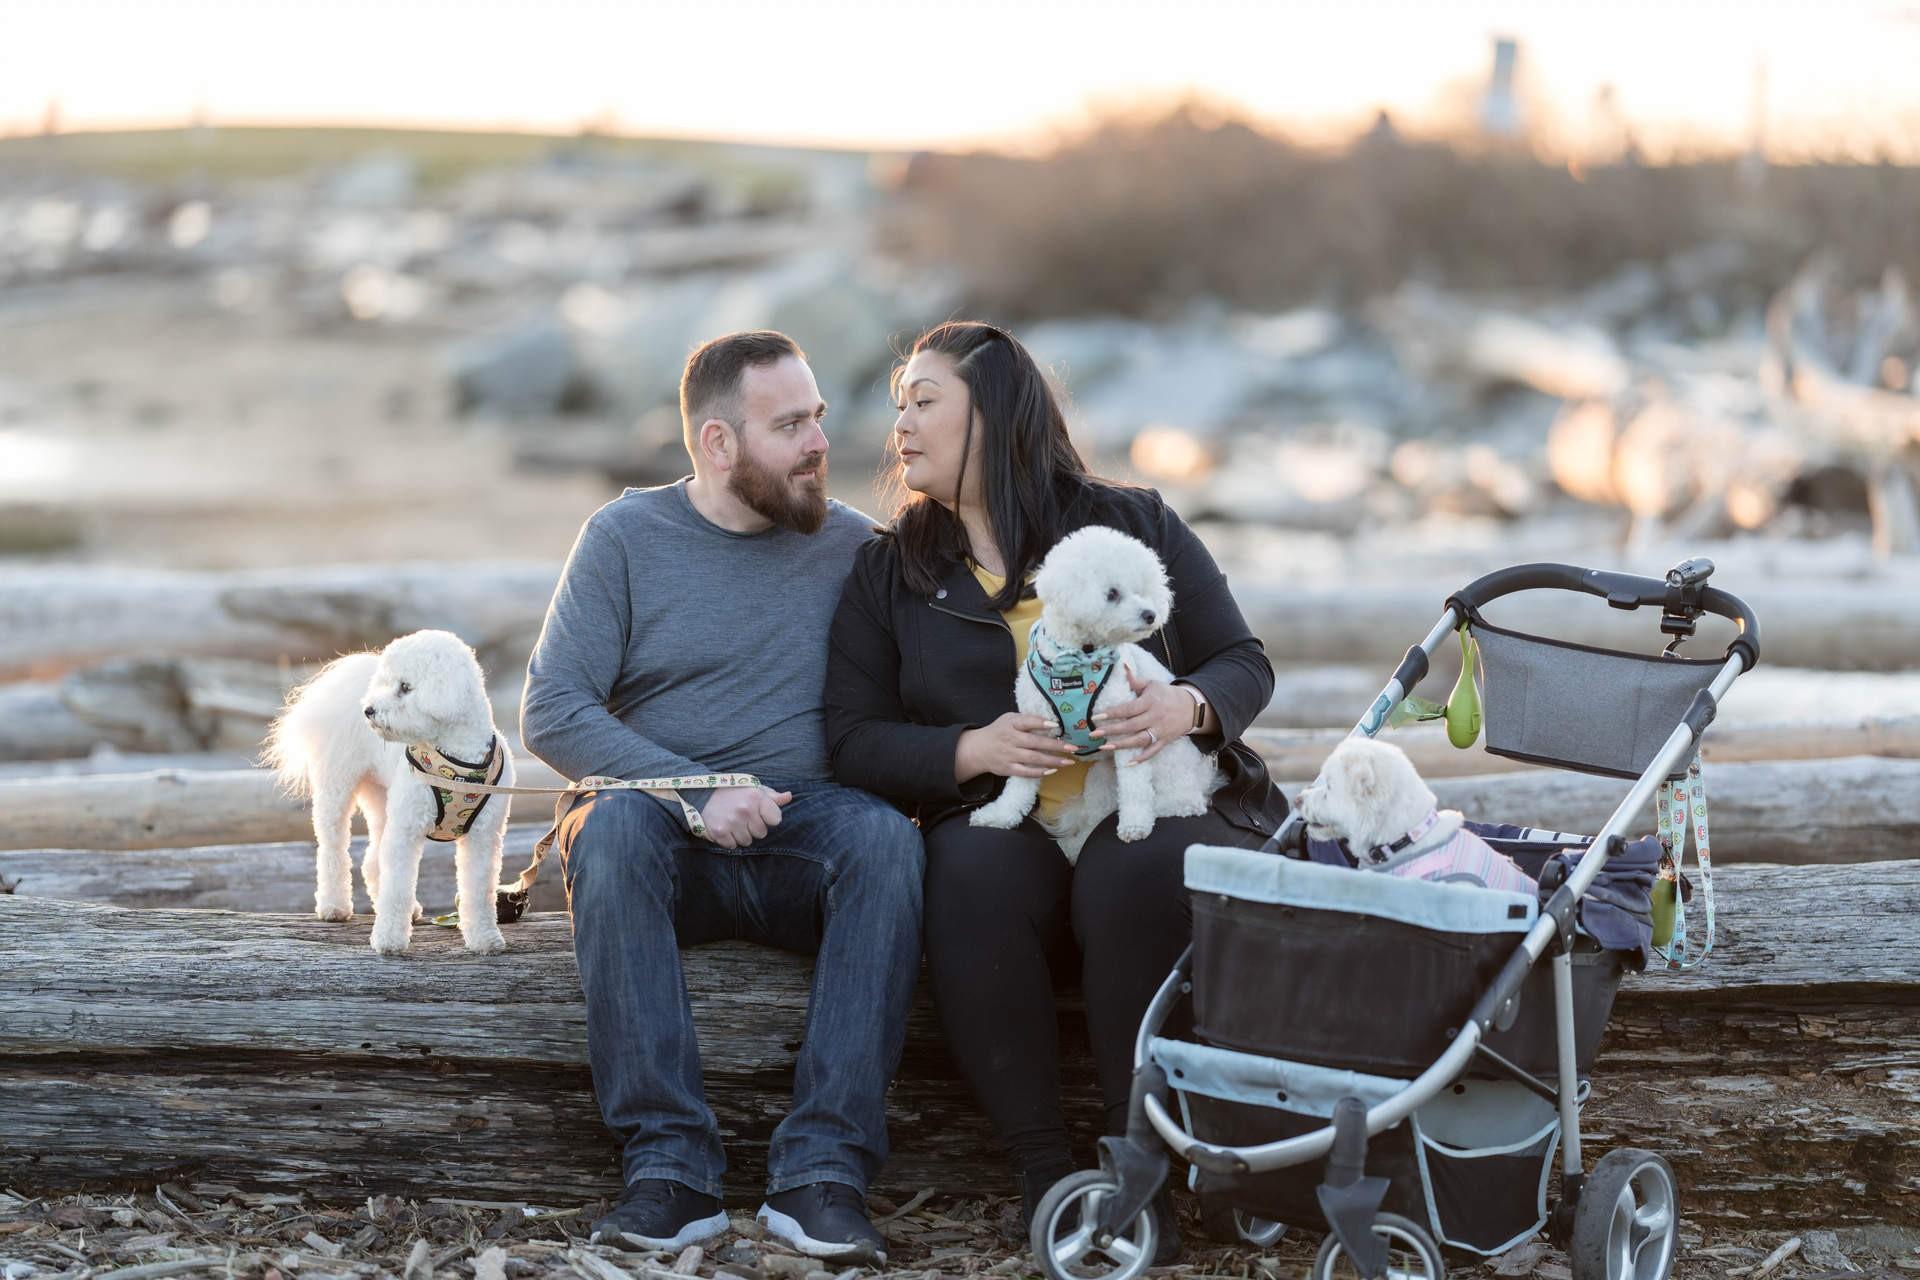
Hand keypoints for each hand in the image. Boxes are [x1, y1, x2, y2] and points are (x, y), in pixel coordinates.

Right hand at [698, 785, 791, 848]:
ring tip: (733, 822)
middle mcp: (745, 809)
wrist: (702, 793)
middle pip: (762, 833)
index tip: (759, 813)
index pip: (776, 820)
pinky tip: (725, 827)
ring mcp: (732, 821)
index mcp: (756, 797)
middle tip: (742, 817)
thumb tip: (788, 797)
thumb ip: (772, 796)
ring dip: (741, 834)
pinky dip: (729, 840)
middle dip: (753, 827)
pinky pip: (733, 846)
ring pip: (747, 841)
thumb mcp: (753, 788)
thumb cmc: (732, 791)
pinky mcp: (719, 831)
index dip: (768, 818)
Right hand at [957, 712, 1083, 780]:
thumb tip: (1051, 722)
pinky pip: (1026, 772)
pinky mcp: (1008, 769)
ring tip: (1069, 762)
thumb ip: (1027, 720)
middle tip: (1073, 748)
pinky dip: (1040, 772)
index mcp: (1011, 724)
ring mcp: (1009, 755)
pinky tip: (1053, 771)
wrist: (978, 749)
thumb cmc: (999, 731)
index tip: (1056, 725)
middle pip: (1035, 743)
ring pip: (1034, 759)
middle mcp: (1010, 740)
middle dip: (1055, 746)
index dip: (1041, 723)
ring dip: (1053, 761)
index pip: (1027, 722)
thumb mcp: (1009, 719)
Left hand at [1092, 666, 1191, 762]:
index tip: (1095, 717)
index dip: (1112, 713)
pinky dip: (1142, 758)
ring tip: (1104, 747)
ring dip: (1121, 745)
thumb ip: (1135, 680)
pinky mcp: (1165, 741)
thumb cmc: (1167, 694)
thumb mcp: (1152, 684)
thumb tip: (1122, 666)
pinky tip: (1128, 763)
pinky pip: (1153, 751)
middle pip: (1131, 726)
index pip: (1128, 709)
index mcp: (1150, 702)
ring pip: (1139, 740)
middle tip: (1093, 734)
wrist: (1192, 707)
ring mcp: (1160, 731)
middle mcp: (1155, 717)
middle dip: (1111, 730)